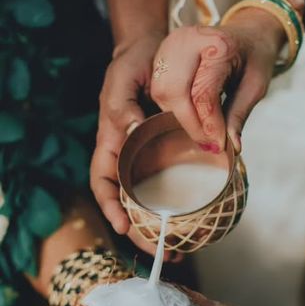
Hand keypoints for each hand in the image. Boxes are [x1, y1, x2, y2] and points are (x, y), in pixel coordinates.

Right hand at [90, 31, 164, 242]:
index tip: (123, 227)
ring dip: (166, 227)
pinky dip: (185, 204)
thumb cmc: (133, 66)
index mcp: (111, 144)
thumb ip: (122, 108)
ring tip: (181, 249)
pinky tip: (198, 220)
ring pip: (155, 200)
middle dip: (142, 231)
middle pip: (131, 203)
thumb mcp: (122, 81)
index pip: (103, 183)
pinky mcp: (174, 155)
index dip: (111, 207)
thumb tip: (131, 132)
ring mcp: (153, 159)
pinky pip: (178, 183)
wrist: (159, 53)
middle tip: (163, 253)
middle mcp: (131, 158)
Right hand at [150, 10, 285, 153]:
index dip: (209, 125)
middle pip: (174, 92)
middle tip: (207, 142)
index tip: (218, 145)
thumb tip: (232, 146)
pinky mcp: (161, 55)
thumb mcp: (255, 86)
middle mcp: (187, 41)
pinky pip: (159, 90)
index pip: (203, 94)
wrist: (246, 34)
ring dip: (179, 117)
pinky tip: (191, 115)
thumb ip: (239, 115)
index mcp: (217, 44)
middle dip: (189, 124)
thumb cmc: (252, 57)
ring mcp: (170, 46)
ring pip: (162, 93)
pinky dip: (172, 108)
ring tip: (201, 129)